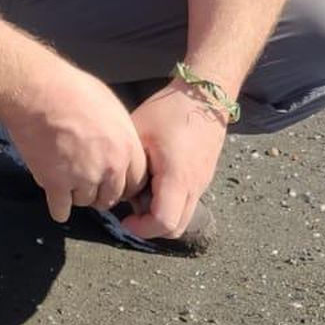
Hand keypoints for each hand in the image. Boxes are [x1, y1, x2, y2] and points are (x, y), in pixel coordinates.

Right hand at [0, 63, 148, 222]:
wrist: (38, 92)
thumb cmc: (73, 90)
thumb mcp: (112, 107)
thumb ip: (120, 134)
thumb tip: (119, 145)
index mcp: (127, 146)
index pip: (137, 182)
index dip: (125, 183)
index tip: (115, 182)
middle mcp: (109, 167)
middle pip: (112, 196)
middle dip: (103, 192)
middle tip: (90, 184)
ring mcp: (83, 178)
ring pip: (86, 202)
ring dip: (79, 196)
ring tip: (69, 182)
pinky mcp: (56, 184)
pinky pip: (61, 209)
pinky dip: (58, 208)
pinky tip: (57, 202)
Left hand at [122, 80, 230, 240]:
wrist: (206, 95)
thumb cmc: (170, 110)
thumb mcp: (139, 133)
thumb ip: (128, 165)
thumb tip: (118, 186)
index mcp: (177, 177)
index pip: (163, 222)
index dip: (141, 228)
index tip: (124, 218)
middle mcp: (194, 186)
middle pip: (175, 229)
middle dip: (150, 228)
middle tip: (131, 212)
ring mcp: (202, 183)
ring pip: (183, 218)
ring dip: (161, 215)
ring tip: (142, 194)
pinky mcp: (204, 177)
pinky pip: (187, 203)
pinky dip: (170, 203)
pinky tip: (155, 182)